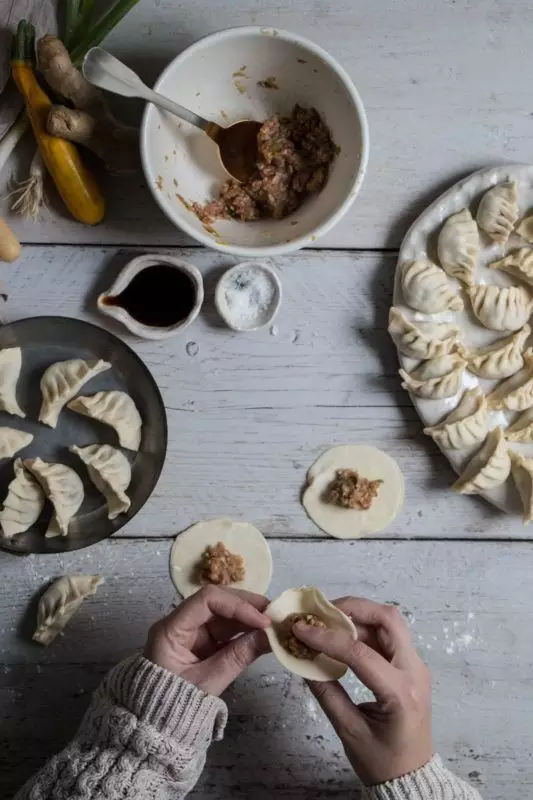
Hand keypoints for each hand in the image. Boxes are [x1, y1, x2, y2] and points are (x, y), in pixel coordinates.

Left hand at [144, 585, 270, 695]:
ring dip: (249, 616)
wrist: (161, 727)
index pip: (206, 600)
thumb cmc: (177, 706)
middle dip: (246, 606)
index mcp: (171, 629)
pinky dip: (244, 629)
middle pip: (216, 602)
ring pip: (224, 614)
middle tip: (274, 613)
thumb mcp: (209, 681)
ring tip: (274, 622)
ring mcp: (192, 632)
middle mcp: (181, 623)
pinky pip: (226, 629)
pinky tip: (262, 632)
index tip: (262, 619)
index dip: (237, 605)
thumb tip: (270, 635)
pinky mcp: (203, 642)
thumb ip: (239, 656)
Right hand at [293, 597, 432, 785]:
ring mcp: (416, 666)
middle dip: (353, 608)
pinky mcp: (411, 666)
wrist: (411, 778)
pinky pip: (389, 636)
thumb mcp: (348, 730)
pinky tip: (341, 634)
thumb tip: (301, 659)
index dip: (328, 638)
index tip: (301, 630)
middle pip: (388, 620)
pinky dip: (364, 628)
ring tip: (328, 619)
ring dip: (359, 615)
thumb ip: (325, 691)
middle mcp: (415, 671)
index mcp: (401, 693)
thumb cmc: (382, 761)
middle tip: (321, 612)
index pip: (361, 653)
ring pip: (390, 623)